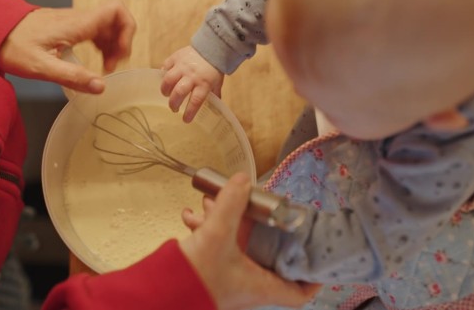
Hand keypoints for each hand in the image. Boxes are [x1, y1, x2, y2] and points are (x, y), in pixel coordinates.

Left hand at [0, 2, 135, 93]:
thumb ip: (72, 76)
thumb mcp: (40, 67)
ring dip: (112, 45)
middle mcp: (78, 18)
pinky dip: (101, 44)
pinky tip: (94, 60)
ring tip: (104, 68)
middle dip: (121, 43)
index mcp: (76, 24)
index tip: (119, 55)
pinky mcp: (68, 26)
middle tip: (112, 66)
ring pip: (107, 25)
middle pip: (116, 20)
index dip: (127, 30)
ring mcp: (73, 20)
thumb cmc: (11, 46)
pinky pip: (95, 30)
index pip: (116, 11)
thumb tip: (101, 86)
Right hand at [161, 46, 223, 122]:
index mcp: (204, 84)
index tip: (185, 120)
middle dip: (173, 103)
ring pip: (168, 80)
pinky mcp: (175, 57)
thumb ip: (214, 95)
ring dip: (165, 90)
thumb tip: (215, 110)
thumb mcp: (217, 83)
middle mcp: (192, 76)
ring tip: (166, 94)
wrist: (212, 47)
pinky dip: (163, 74)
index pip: (195, 101)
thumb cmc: (215, 68)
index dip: (189, 112)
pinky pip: (165, 67)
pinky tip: (164, 80)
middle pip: (179, 92)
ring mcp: (182, 66)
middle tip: (174, 108)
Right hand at [179, 173, 320, 309]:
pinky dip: (209, 228)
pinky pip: (217, 248)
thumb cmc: (192, 278)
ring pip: (240, 248)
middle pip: (269, 258)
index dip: (312, 277)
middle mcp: (247, 285)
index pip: (299, 293)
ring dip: (230, 222)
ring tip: (213, 201)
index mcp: (260, 285)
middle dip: (263, 229)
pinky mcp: (209, 273)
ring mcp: (228, 280)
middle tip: (261, 210)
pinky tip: (193, 213)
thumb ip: (231, 205)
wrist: (156, 293)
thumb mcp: (216, 235)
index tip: (317, 257)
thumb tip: (243, 180)